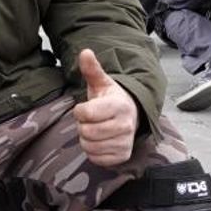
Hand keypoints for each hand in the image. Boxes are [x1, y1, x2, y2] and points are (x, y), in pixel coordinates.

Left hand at [71, 48, 138, 167]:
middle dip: (82, 125)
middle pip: (87, 131)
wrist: (131, 116)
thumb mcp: (101, 83)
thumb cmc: (110, 99)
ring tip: (94, 129)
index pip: (86, 113)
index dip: (79, 111)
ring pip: (89, 146)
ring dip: (86, 139)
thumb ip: (92, 69)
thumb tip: (85, 52)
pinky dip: (92, 152)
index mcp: (119, 105)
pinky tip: (99, 141)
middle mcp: (125, 125)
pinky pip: (96, 158)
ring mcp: (125, 142)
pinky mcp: (123, 156)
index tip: (84, 108)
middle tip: (90, 120)